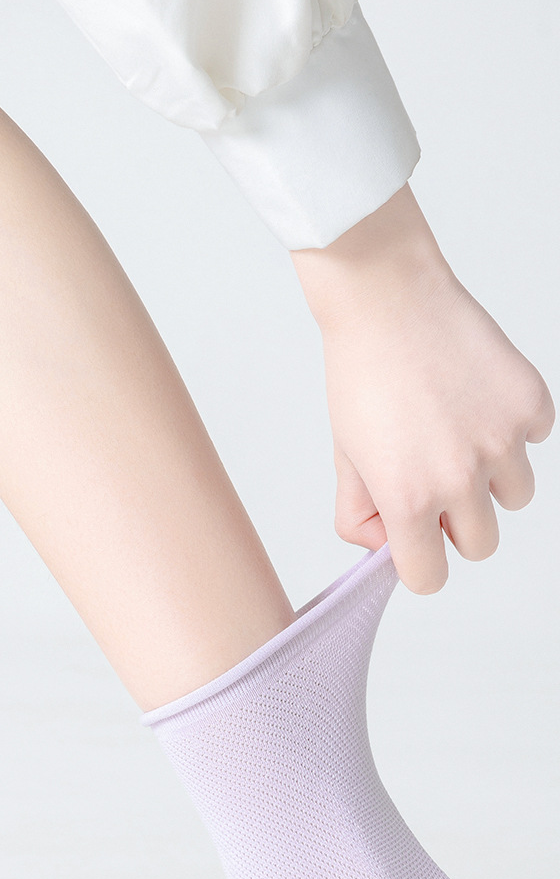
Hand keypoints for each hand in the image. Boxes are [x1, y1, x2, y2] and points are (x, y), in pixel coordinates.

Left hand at [292, 186, 553, 593]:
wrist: (387, 301)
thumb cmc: (361, 377)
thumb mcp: (344, 457)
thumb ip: (360, 515)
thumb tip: (387, 546)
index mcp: (407, 499)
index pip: (429, 578)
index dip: (420, 561)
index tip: (414, 538)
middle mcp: (460, 478)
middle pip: (480, 545)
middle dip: (458, 524)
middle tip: (433, 479)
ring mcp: (503, 441)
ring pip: (515, 497)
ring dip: (490, 478)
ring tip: (454, 434)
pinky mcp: (531, 404)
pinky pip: (534, 441)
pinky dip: (511, 429)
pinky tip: (475, 398)